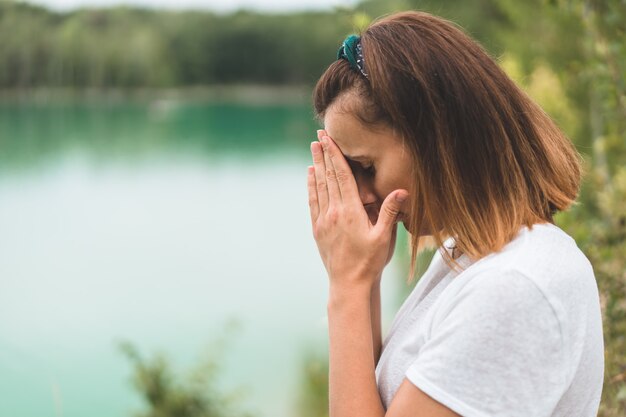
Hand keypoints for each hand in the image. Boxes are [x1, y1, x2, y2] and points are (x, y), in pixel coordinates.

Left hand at [307, 133, 407, 290]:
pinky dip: (311, 186)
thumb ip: (390, 213)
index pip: (341, 176)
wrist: (349, 284)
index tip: (329, 139)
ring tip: (314, 148)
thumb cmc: (370, 262)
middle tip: (318, 135)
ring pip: (319, 187)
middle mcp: (333, 213)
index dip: (335, 156)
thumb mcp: (384, 238)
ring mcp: (323, 221)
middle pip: (327, 177)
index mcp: (350, 211)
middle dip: (323, 155)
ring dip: (316, 166)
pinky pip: (313, 202)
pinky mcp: (318, 229)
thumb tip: (401, 190)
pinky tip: (311, 175)